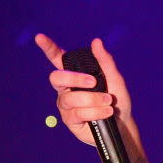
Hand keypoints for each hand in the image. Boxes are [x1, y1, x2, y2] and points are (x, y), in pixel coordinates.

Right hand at [35, 34, 135, 148]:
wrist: (123, 124)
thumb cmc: (117, 100)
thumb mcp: (115, 79)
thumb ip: (105, 61)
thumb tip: (96, 42)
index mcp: (74, 74)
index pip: (58, 59)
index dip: (48, 48)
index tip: (40, 37)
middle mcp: (66, 89)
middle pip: (57, 78)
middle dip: (75, 78)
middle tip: (94, 82)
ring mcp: (66, 105)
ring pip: (71, 98)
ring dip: (93, 99)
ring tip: (108, 102)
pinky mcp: (70, 121)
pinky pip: (78, 113)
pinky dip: (95, 111)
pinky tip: (106, 112)